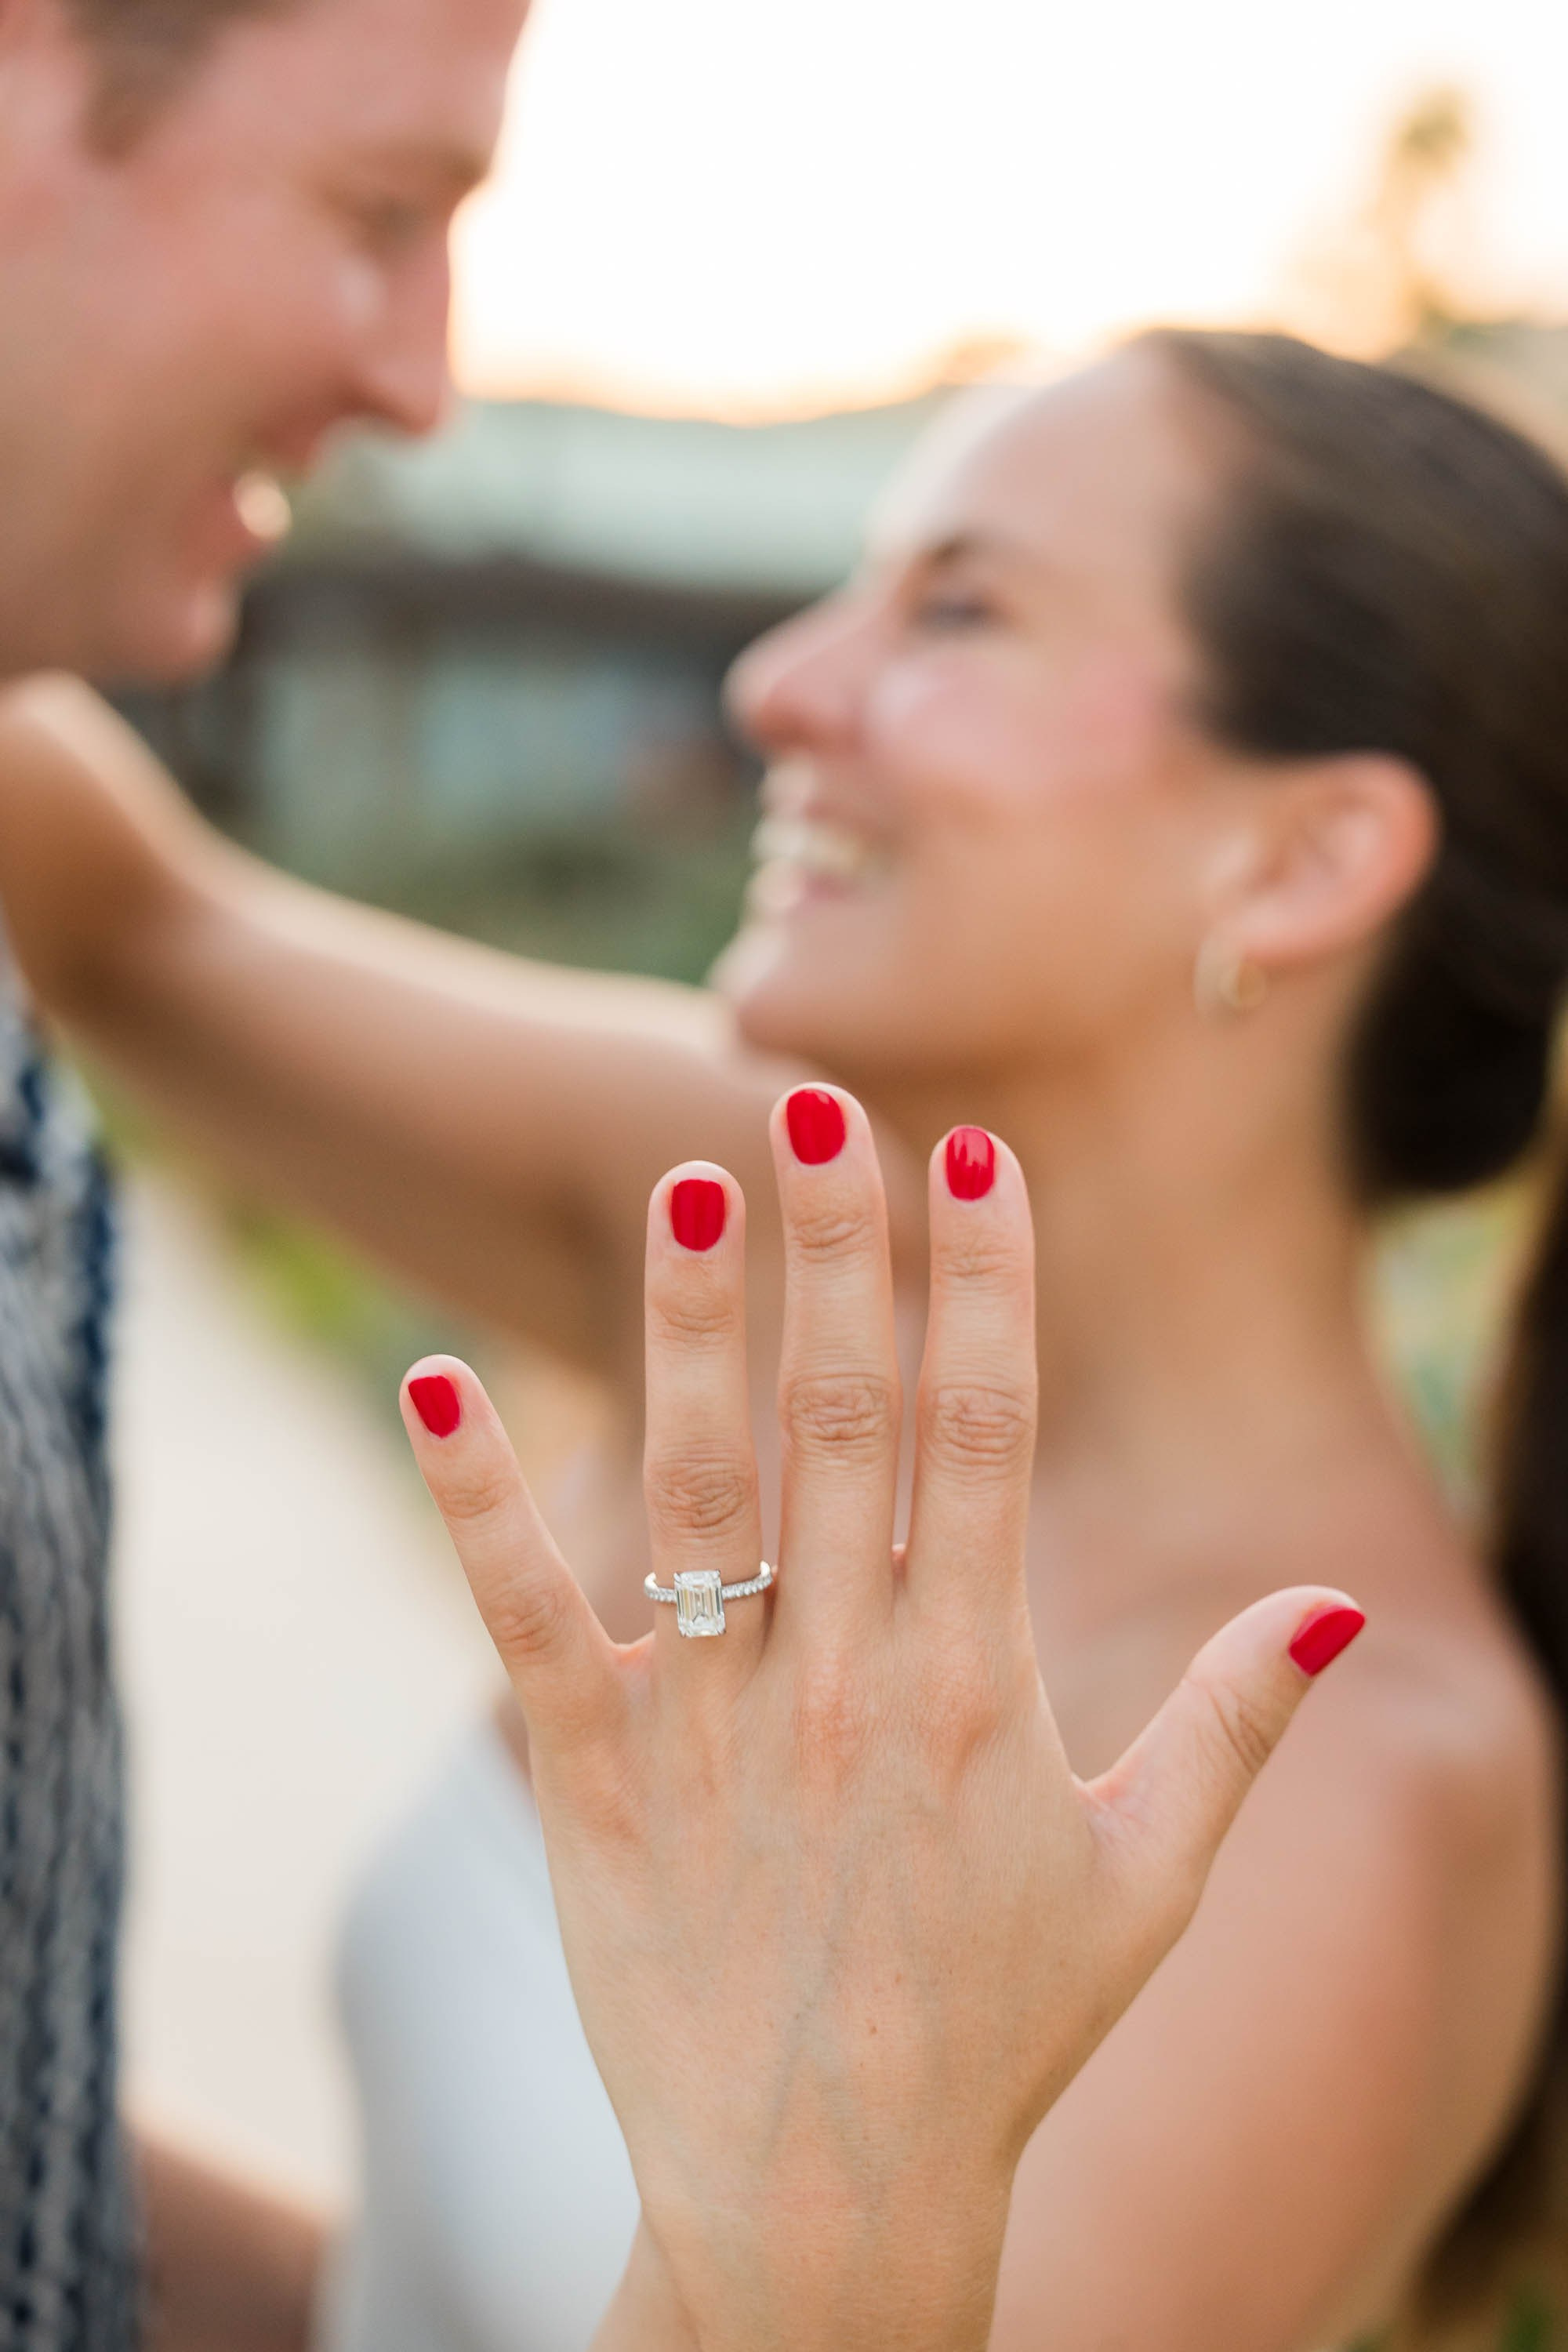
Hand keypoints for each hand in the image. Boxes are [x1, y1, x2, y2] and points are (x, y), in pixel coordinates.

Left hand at [400, 1092, 1363, 2351]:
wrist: (823, 2201)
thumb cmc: (1002, 2031)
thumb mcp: (1150, 1884)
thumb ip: (1237, 1724)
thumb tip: (1337, 1600)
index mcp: (984, 1686)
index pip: (988, 1436)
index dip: (985, 1287)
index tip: (973, 1159)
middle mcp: (849, 1684)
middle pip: (843, 1420)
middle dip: (835, 1248)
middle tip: (809, 1097)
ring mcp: (714, 1727)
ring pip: (699, 1484)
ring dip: (690, 1326)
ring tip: (683, 1185)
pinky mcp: (594, 1778)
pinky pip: (526, 1612)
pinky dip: (479, 1496)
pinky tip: (431, 1381)